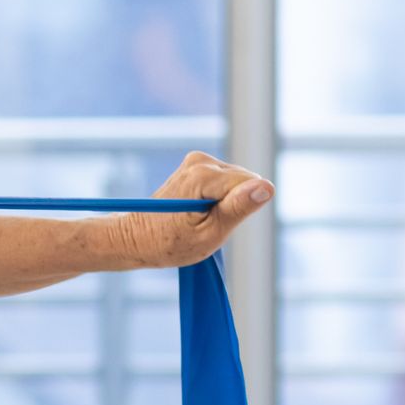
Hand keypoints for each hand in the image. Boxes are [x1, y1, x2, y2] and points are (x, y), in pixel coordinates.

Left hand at [102, 151, 273, 271]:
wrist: (136, 239)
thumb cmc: (169, 244)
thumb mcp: (211, 234)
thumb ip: (239, 208)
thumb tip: (267, 188)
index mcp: (203, 175)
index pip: (249, 185)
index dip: (241, 210)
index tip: (217, 225)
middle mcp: (200, 160)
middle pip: (244, 181)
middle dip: (233, 205)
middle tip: (207, 224)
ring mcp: (197, 161)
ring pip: (236, 182)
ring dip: (225, 203)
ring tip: (200, 219)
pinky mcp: (197, 166)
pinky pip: (225, 182)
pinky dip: (217, 199)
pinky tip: (198, 211)